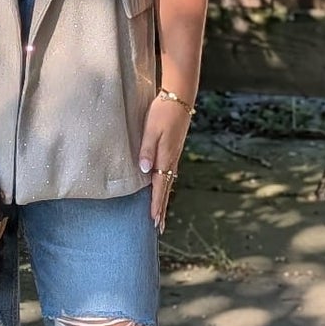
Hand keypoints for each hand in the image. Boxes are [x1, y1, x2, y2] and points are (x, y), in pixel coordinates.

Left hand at [138, 96, 189, 230]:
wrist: (179, 98)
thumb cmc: (162, 112)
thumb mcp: (150, 130)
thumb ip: (146, 150)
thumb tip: (145, 170)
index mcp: (166, 157)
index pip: (160, 187)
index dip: (156, 204)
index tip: (154, 220)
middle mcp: (172, 160)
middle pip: (166, 190)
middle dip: (162, 209)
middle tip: (159, 227)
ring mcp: (174, 155)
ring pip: (168, 183)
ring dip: (164, 199)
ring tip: (161, 214)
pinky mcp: (174, 150)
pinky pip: (170, 174)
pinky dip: (166, 186)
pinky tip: (164, 188)